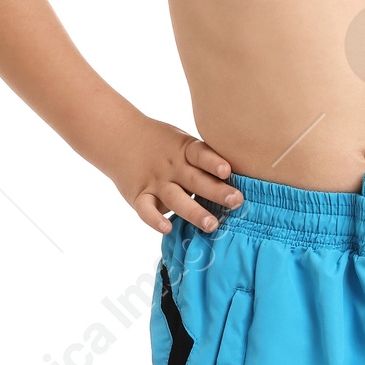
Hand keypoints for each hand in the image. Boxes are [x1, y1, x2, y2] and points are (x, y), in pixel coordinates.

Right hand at [110, 117, 243, 234]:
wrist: (120, 137)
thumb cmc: (163, 144)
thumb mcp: (183, 142)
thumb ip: (205, 158)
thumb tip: (244, 175)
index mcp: (185, 151)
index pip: (200, 155)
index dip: (213, 162)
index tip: (228, 170)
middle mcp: (172, 167)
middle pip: (195, 180)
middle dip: (217, 191)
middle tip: (237, 202)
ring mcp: (155, 182)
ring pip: (176, 198)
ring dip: (194, 212)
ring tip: (212, 224)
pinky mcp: (139, 196)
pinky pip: (145, 209)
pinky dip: (154, 219)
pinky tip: (167, 228)